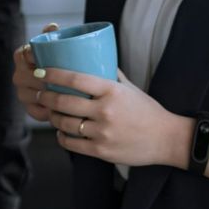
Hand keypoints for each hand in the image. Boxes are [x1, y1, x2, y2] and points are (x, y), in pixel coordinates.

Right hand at [12, 22, 57, 121]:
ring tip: (59, 97)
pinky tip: (57, 110)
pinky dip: (45, 112)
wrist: (71, 85)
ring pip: (27, 95)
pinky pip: (34, 111)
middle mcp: (19, 74)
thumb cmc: (63, 63)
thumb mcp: (58, 48)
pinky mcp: (29, 108)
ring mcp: (22, 93)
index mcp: (22, 56)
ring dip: (42, 97)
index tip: (45, 58)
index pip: (22, 55)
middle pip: (23, 77)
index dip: (31, 57)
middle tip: (58, 81)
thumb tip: (53, 26)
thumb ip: (53, 36)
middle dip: (40, 80)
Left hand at [40, 68, 185, 167]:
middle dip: (46, 97)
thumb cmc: (147, 110)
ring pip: (65, 123)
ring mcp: (103, 132)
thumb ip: (110, 75)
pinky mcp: (102, 150)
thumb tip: (93, 57)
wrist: (167, 139)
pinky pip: (72, 144)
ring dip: (52, 117)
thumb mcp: (130, 87)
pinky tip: (61, 131)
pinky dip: (62, 136)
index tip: (41, 71)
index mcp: (112, 90)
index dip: (54, 74)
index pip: (75, 79)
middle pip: (64, 102)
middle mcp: (106, 110)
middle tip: (41, 93)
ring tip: (50, 112)